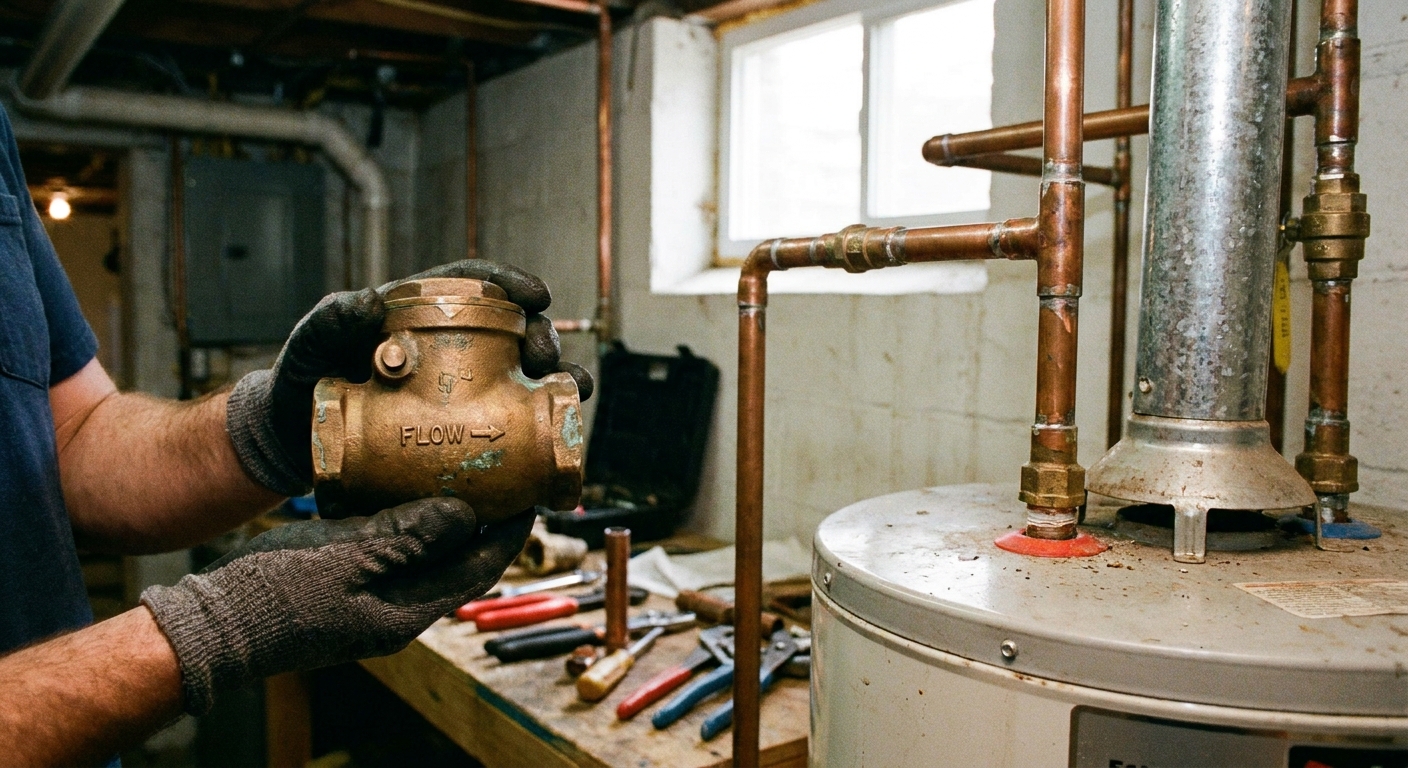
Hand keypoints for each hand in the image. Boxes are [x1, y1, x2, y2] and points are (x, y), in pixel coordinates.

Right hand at [142, 499, 532, 714]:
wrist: (211, 623)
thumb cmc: (273, 596)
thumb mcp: (346, 558)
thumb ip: (408, 536)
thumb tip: (466, 515)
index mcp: (406, 613)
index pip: (478, 570)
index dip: (508, 532)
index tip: (529, 494)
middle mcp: (396, 609)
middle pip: (457, 560)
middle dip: (481, 520)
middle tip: (500, 473)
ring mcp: (370, 598)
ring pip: (423, 552)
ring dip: (442, 516)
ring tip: (459, 470)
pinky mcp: (346, 583)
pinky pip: (389, 548)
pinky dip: (402, 517)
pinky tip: (400, 484)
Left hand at [225, 260, 593, 495]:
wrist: (294, 442)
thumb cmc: (301, 382)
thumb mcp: (307, 347)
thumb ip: (328, 320)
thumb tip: (369, 301)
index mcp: (421, 314)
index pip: (475, 285)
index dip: (511, 284)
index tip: (537, 295)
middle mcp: (450, 348)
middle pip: (513, 332)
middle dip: (542, 338)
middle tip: (546, 360)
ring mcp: (459, 391)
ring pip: (522, 378)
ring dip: (555, 382)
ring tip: (571, 391)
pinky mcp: (461, 430)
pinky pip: (507, 426)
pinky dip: (538, 429)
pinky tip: (556, 436)